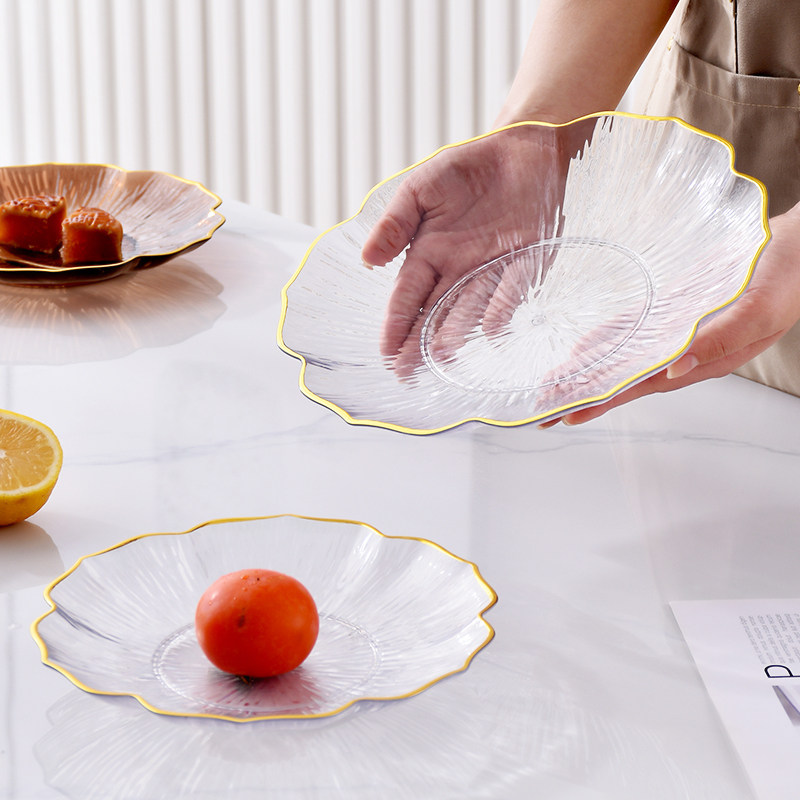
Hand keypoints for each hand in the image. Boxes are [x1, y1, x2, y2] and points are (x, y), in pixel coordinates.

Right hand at [361, 123, 574, 372]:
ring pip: (469, 309)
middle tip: (406, 374)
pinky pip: (512, 291)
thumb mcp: (419, 188)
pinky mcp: (527, 263)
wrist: (522, 148)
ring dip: (456, 334)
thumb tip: (367, 260)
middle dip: (419, 344)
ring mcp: (491, 269)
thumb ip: (395, 223)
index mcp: (429, 253)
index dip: (396, 325)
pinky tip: (490, 333)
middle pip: (434, 313)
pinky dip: (501, 310)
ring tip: (442, 359)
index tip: (386, 354)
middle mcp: (458, 269)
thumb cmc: (467, 167)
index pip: (407, 297)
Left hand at [543, 206, 799, 425]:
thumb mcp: (757, 313)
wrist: (796, 250)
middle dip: (582, 394)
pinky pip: (631, 329)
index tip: (569, 413)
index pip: (639, 387)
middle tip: (543, 408)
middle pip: (622, 378)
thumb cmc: (784, 280)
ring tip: (551, 385)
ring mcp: (673, 333)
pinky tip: (582, 348)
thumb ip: (717, 343)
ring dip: (588, 370)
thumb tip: (672, 371)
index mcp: (700, 363)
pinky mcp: (670, 311)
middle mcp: (681, 354)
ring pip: (622, 357)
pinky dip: (605, 340)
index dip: (602, 400)